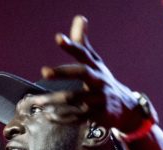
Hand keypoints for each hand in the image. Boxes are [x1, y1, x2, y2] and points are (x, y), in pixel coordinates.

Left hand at [40, 15, 147, 132]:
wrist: (124, 107)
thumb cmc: (102, 81)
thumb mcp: (94, 62)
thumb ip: (82, 44)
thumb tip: (79, 18)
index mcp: (95, 66)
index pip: (83, 52)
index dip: (72, 45)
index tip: (58, 38)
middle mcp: (98, 80)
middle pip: (82, 73)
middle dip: (63, 72)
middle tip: (43, 71)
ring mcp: (99, 98)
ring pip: (76, 97)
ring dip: (55, 99)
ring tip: (37, 101)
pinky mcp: (98, 114)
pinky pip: (78, 117)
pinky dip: (63, 118)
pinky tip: (49, 117)